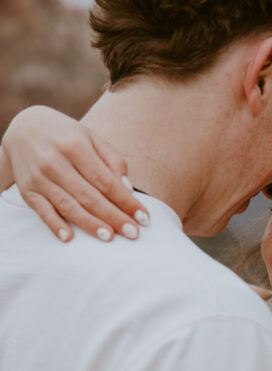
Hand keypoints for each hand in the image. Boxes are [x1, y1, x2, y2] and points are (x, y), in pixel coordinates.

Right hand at [2, 106, 149, 242]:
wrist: (24, 129)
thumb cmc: (67, 137)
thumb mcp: (91, 138)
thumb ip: (112, 161)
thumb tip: (128, 189)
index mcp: (75, 146)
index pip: (105, 180)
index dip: (126, 201)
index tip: (144, 217)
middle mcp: (55, 161)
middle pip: (89, 196)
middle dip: (113, 216)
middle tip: (134, 233)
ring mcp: (40, 177)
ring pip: (68, 206)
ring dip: (90, 224)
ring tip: (110, 237)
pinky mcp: (28, 190)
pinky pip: (42, 211)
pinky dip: (54, 225)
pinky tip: (69, 238)